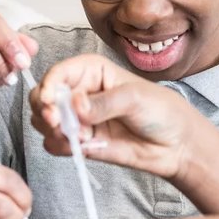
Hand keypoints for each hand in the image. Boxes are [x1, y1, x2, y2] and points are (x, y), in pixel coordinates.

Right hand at [31, 53, 200, 179]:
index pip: (58, 73)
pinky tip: (82, 147)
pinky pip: (55, 144)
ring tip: (80, 137)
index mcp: (90, 71)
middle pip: (42, 97)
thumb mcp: (135, 98)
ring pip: (44, 122)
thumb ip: (104, 103)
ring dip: (54, 131)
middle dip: (45, 110)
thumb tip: (77, 106)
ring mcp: (77, 119)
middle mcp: (79, 92)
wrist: (176, 145)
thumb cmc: (160, 110)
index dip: (48, 87)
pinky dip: (61, 146)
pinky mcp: (80, 142)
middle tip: (57, 122)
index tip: (49, 103)